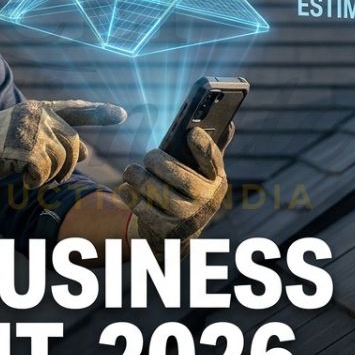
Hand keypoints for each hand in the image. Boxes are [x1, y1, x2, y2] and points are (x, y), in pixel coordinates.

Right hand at [0, 99, 126, 191]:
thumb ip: (57, 142)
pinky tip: (25, 180)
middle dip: (68, 166)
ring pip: (61, 160)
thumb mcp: (27, 141)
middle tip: (49, 178)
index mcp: (39, 109)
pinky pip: (45, 171)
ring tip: (32, 176)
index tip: (122, 114)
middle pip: (74, 144)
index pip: (76, 108)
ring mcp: (29, 128)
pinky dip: (37, 181)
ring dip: (50, 175)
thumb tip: (89, 154)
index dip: (99, 112)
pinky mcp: (21, 147)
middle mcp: (36, 113)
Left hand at [118, 123, 233, 257]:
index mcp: (216, 180)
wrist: (177, 231)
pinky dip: (131, 196)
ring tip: (130, 171)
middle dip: (159, 162)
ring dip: (140, 178)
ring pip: (159, 193)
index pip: (213, 160)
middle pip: (181, 177)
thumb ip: (210, 149)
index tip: (191, 132)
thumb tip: (229, 123)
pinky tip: (125, 188)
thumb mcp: (203, 173)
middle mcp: (207, 201)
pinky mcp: (167, 231)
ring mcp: (188, 218)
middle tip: (149, 157)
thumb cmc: (188, 190)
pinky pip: (145, 209)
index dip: (203, 146)